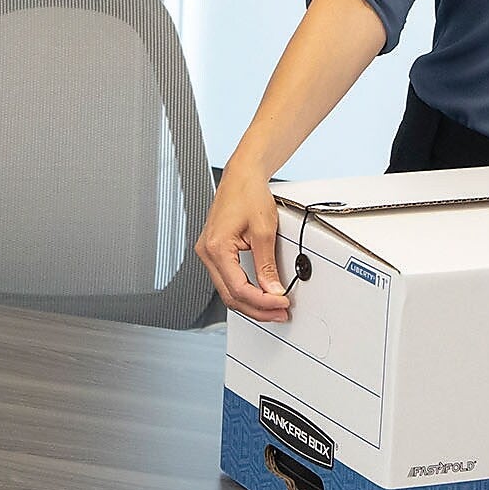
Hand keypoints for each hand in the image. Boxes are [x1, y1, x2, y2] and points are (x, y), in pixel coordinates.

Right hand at [197, 165, 292, 320]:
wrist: (242, 176)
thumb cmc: (248, 193)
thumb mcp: (264, 230)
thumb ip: (267, 264)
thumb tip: (273, 289)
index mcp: (216, 248)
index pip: (239, 288)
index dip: (262, 301)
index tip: (281, 302)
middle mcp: (207, 252)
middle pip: (231, 295)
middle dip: (257, 309)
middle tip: (279, 313)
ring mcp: (209, 253)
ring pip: (228, 291)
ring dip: (251, 302)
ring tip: (273, 308)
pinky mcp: (215, 252)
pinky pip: (227, 279)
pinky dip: (245, 290)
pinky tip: (259, 294)